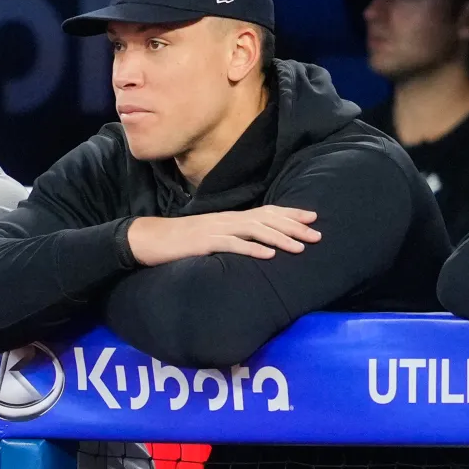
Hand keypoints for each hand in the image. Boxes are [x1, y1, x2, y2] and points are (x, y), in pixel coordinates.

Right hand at [127, 206, 320, 266]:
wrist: (151, 239)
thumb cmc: (181, 240)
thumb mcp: (211, 235)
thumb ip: (232, 236)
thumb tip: (254, 243)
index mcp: (230, 217)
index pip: (266, 212)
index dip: (290, 214)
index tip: (313, 217)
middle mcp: (227, 219)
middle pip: (267, 219)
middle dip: (294, 227)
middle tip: (317, 235)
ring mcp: (217, 230)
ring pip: (255, 231)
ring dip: (280, 239)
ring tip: (300, 247)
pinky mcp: (205, 243)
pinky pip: (233, 245)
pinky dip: (253, 250)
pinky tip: (269, 257)